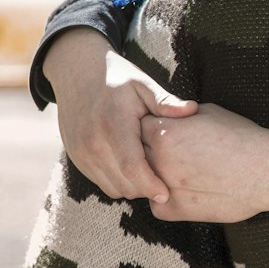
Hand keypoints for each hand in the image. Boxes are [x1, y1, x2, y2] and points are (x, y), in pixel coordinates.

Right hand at [42, 28, 196, 200]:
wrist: (76, 72)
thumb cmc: (117, 78)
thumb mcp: (143, 84)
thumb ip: (165, 102)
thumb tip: (192, 110)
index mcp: (113, 124)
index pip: (132, 167)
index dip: (151, 185)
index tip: (166, 195)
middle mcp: (93, 142)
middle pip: (123, 183)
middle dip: (145, 189)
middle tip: (164, 183)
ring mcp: (81, 151)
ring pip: (111, 187)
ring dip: (132, 188)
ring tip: (149, 175)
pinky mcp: (76, 157)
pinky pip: (100, 182)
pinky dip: (117, 182)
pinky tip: (132, 169)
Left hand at [141, 104, 268, 221]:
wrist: (265, 171)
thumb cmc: (242, 138)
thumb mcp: (208, 113)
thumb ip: (181, 117)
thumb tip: (171, 117)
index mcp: (165, 132)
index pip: (138, 127)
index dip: (151, 128)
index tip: (163, 131)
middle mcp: (159, 160)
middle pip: (137, 154)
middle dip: (149, 152)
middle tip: (171, 153)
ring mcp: (164, 187)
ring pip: (144, 181)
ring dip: (155, 176)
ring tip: (180, 172)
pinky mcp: (174, 210)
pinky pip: (157, 204)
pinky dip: (166, 199)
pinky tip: (186, 191)